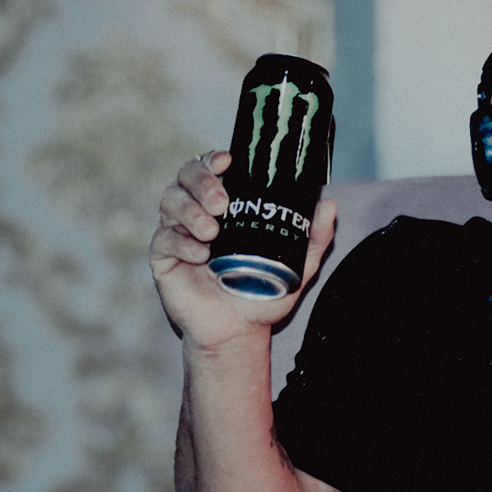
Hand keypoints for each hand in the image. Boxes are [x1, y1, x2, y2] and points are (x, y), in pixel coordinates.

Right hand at [150, 150, 337, 349]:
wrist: (239, 332)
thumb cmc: (262, 294)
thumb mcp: (297, 265)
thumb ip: (314, 237)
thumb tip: (328, 204)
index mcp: (225, 205)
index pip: (211, 167)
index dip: (213, 158)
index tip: (227, 161)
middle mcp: (197, 212)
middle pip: (186, 176)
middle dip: (202, 182)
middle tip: (221, 203)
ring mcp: (177, 232)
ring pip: (170, 201)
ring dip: (190, 211)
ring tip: (212, 232)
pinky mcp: (162, 257)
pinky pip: (163, 239)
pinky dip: (181, 242)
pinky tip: (200, 255)